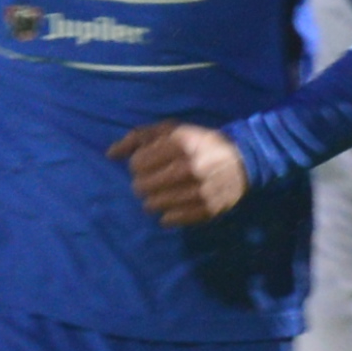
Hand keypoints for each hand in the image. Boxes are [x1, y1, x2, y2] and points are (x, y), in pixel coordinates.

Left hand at [111, 120, 249, 225]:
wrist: (242, 160)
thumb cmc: (199, 143)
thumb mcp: (170, 131)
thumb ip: (138, 138)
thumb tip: (110, 154)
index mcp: (180, 145)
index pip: (137, 164)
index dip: (138, 164)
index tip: (147, 164)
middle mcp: (190, 168)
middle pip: (142, 187)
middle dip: (143, 183)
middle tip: (153, 180)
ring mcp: (199, 191)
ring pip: (153, 205)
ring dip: (153, 200)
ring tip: (163, 192)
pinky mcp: (207, 210)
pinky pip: (171, 220)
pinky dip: (167, 215)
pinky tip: (170, 207)